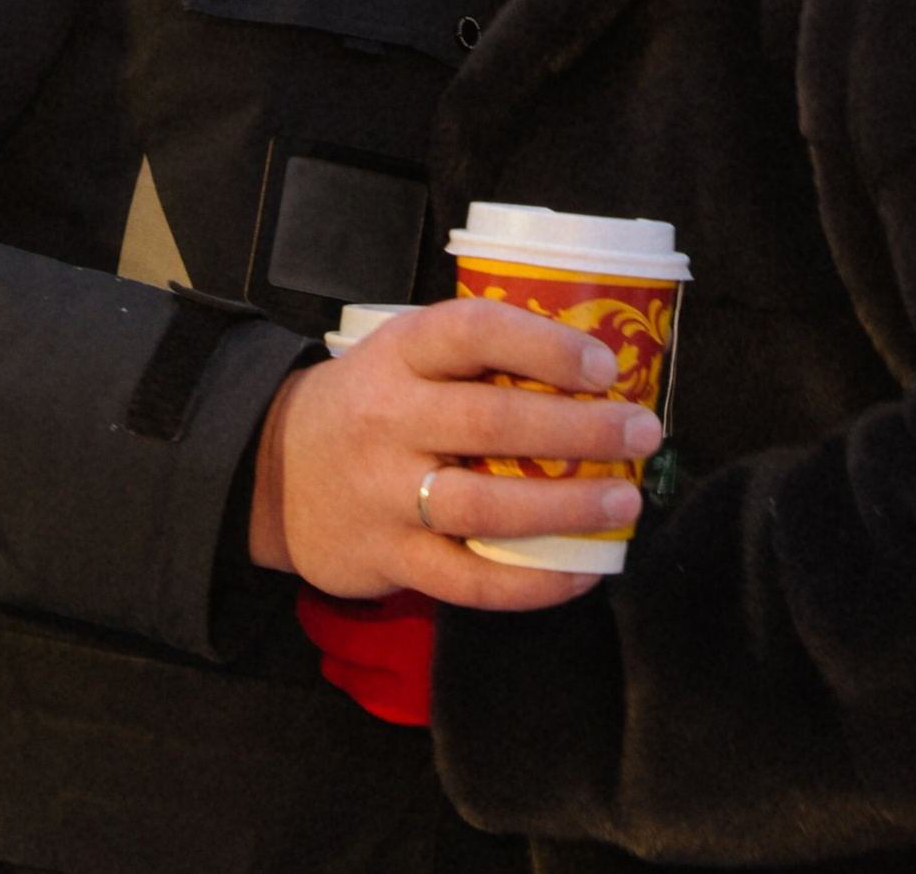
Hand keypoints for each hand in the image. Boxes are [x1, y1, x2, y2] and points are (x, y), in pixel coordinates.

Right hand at [248, 296, 660, 611]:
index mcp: (398, 353)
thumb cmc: (369, 403)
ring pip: (484, 507)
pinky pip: (469, 581)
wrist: (272, 470)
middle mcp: (389, 419)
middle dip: (579, 430)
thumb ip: (474, 357)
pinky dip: (531, 583)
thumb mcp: (402, 354)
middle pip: (491, 422)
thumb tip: (591, 368)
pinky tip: (580, 573)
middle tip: (642, 431)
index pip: (474, 333)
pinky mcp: (388, 558)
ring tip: (624, 503)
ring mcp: (385, 494)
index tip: (604, 365)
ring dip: (565, 509)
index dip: (544, 346)